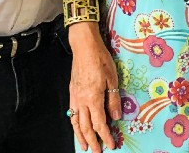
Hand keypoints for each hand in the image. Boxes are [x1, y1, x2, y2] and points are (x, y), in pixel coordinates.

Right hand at [67, 24, 119, 151]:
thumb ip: (114, 100)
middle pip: (86, 127)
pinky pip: (72, 113)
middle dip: (92, 141)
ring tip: (84, 146)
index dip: (105, 136)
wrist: (84, 47)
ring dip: (80, 136)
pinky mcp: (72, 92)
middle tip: (98, 152)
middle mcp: (81, 101)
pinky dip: (74, 124)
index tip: (111, 145)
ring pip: (75, 122)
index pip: (100, 123)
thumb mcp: (113, 79)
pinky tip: (76, 127)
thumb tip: (116, 117)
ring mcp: (75, 97)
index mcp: (93, 98)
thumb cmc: (101, 60)